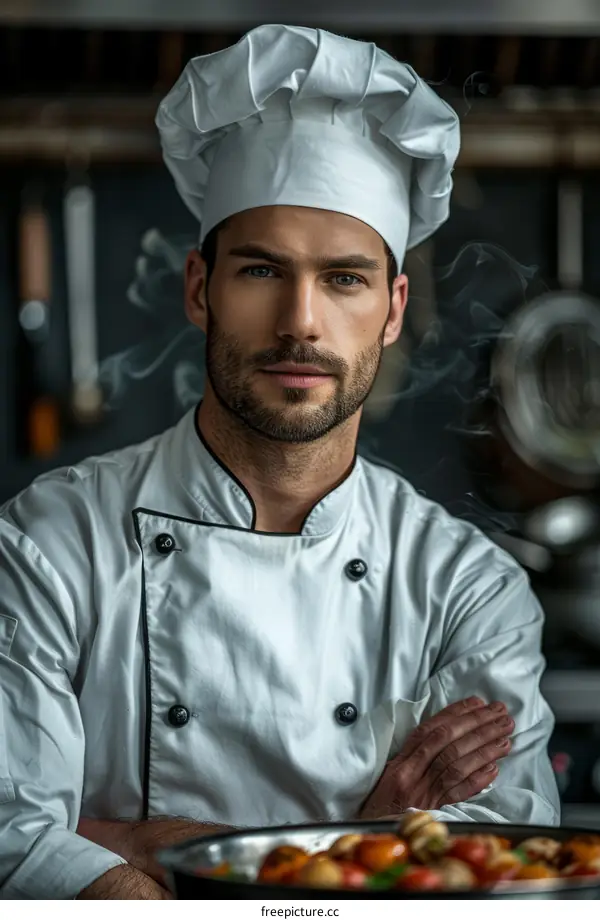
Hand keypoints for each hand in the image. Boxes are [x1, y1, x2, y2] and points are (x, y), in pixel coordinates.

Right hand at [360, 696, 512, 818]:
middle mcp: (412, 775)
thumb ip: (413, 753)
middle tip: (501, 714)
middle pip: (449, 743)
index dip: (456, 713)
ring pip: (458, 765)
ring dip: (485, 749)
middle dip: (478, 726)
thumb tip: (446, 730)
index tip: (478, 703)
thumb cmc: (381, 800)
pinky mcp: (434, 813)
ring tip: (505, 737)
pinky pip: (459, 794)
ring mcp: (424, 795)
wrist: (371, 834)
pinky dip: (478, 779)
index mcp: (400, 762)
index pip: (431, 730)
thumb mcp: (389, 771)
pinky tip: (495, 768)